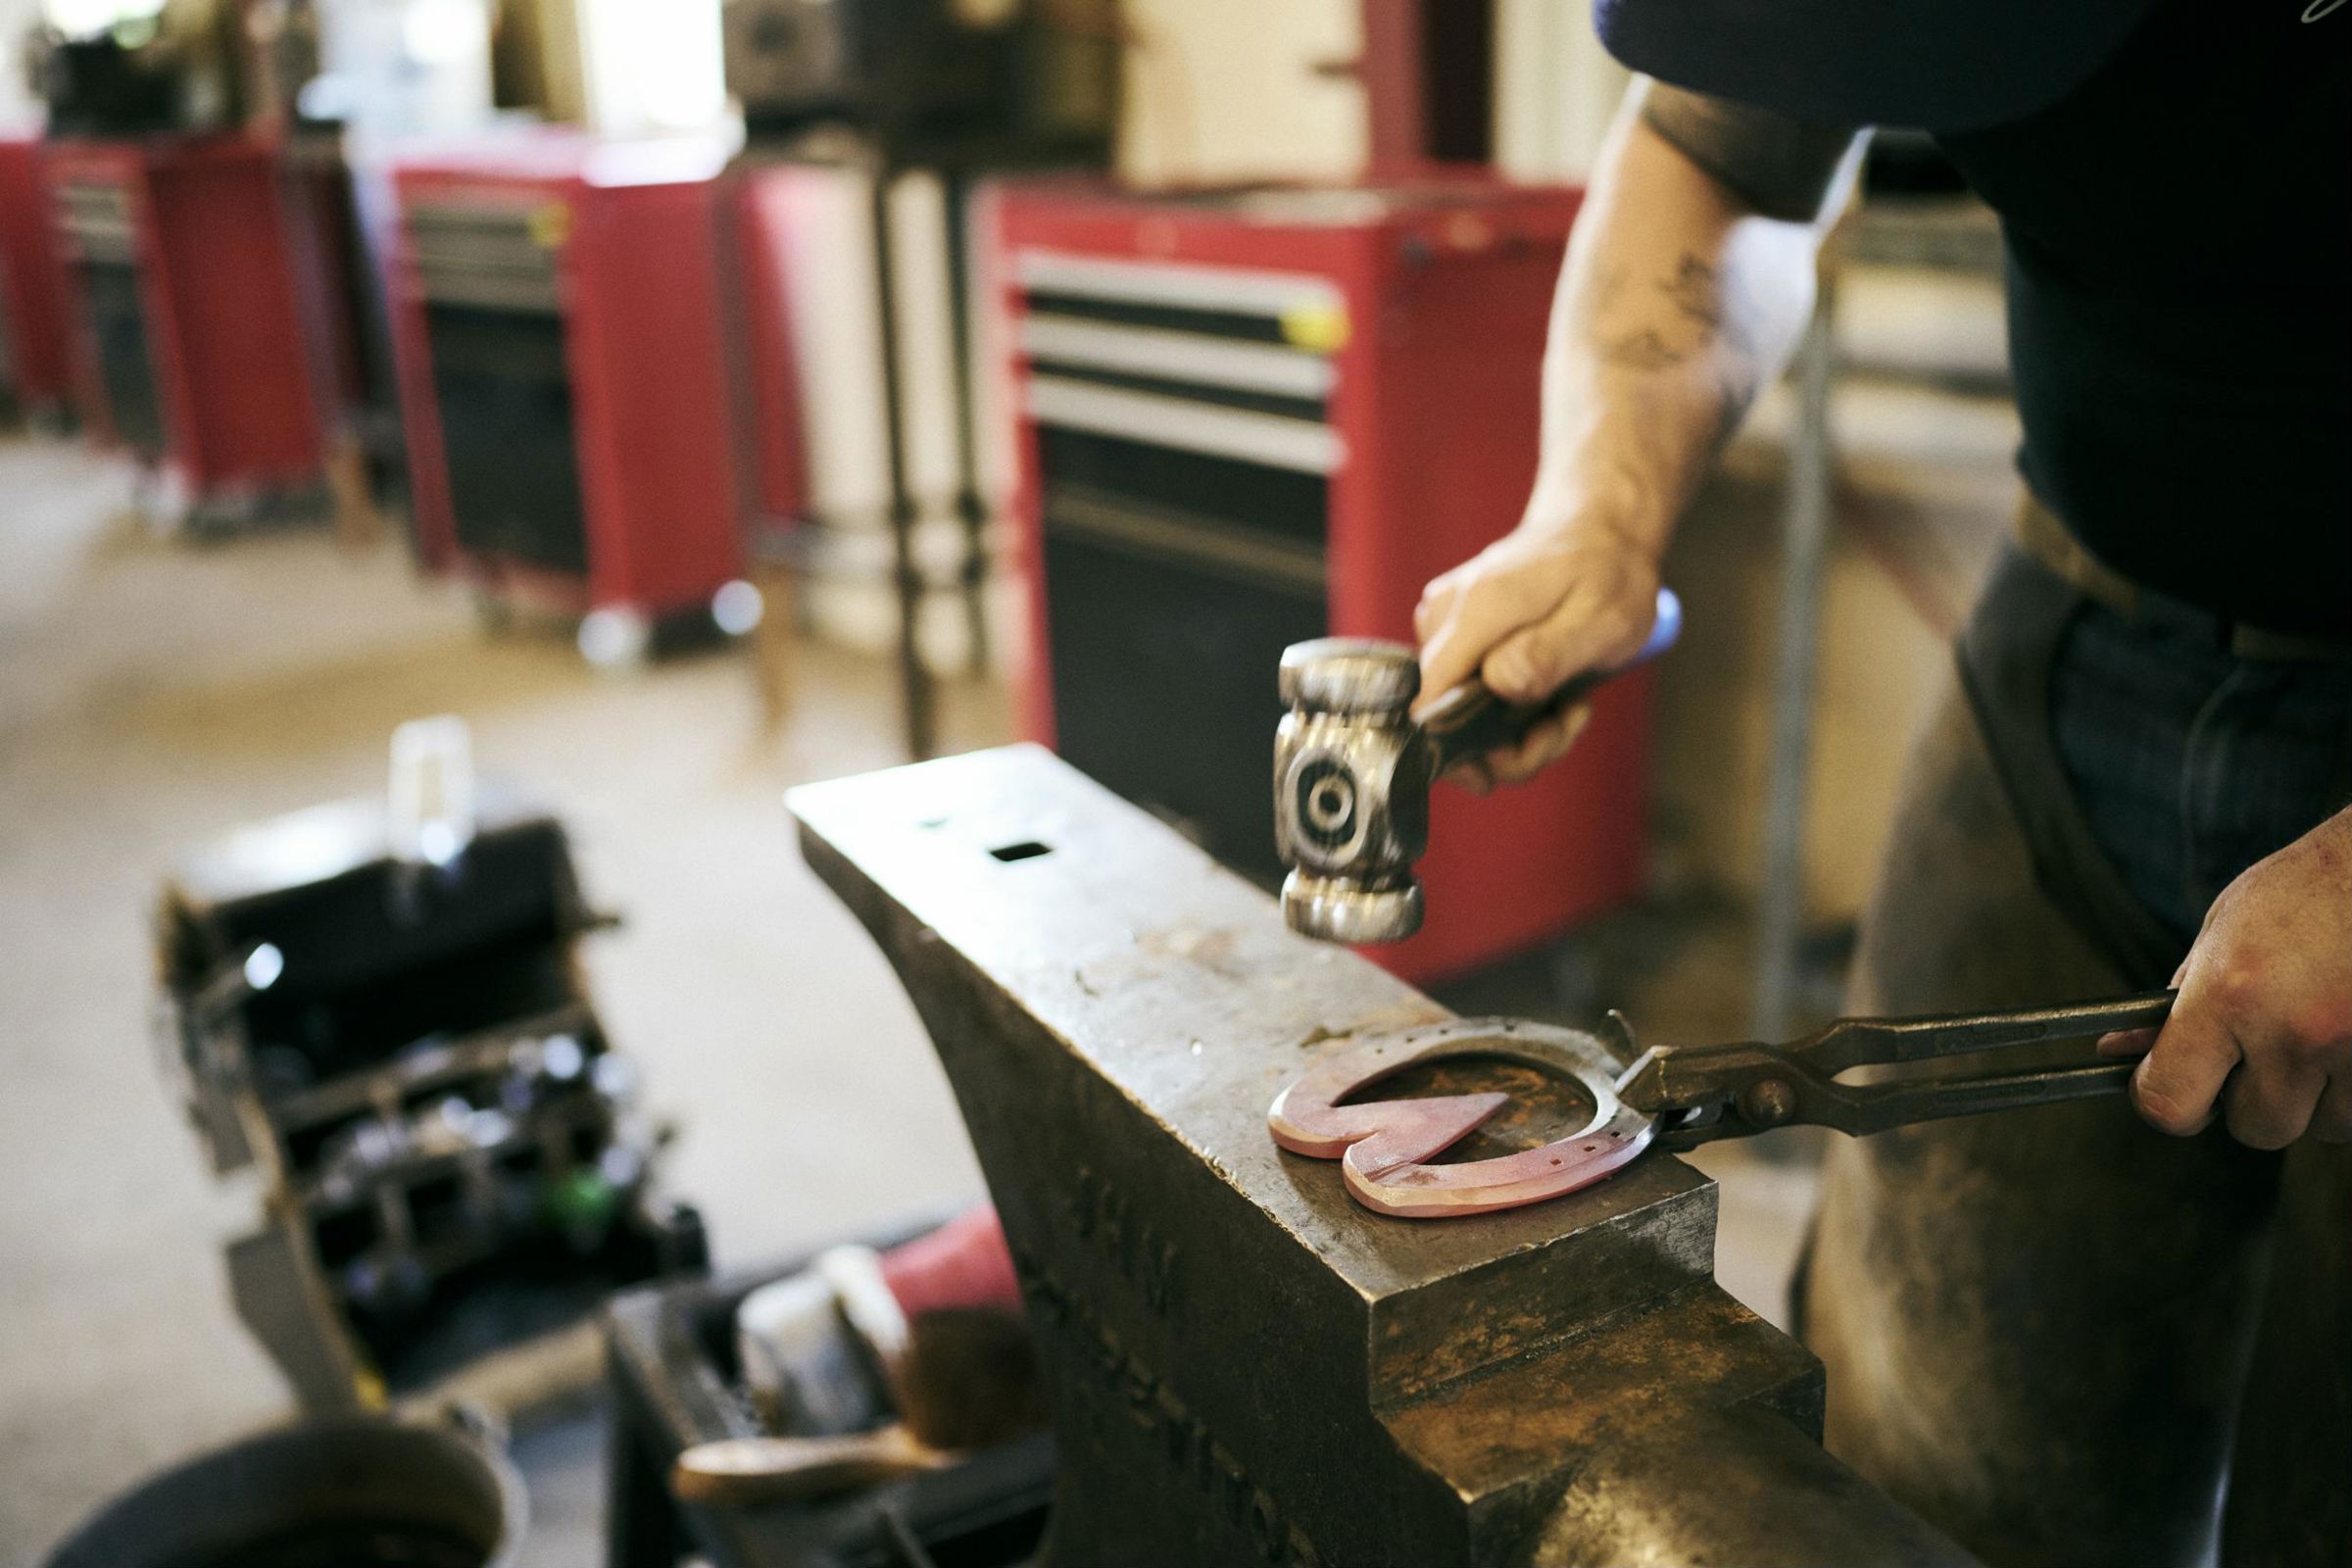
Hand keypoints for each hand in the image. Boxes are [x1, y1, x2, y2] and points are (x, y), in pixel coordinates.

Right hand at [1412, 520, 1662, 792]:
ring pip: (1455, 710)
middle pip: (1443, 714)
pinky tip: (1550, 694)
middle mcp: (1445, 615)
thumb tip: (1497, 685)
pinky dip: (1507, 710)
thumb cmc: (1609, 573)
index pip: (1431, 699)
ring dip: (1513, 731)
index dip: (1465, 750)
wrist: (1599, 529)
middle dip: (1507, 745)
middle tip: (1568, 724)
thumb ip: (1548, 653)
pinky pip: (1463, 692)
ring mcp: (1442, 622)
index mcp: (1477, 609)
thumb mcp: (1603, 619)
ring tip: (1568, 706)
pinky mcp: (1450, 632)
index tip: (1522, 756)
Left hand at [2098, 808, 2351, 1147]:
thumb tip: (2117, 1053)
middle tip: (2263, 1050)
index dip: (2163, 1103)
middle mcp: (2295, 1031)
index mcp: (2231, 993)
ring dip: (2314, 1099)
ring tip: (2320, 1033)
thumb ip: (2178, 1001)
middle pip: (2254, 1128)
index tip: (2169, 1086)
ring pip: (2319, 1129)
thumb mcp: (2223, 931)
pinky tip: (2350, 1039)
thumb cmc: (2307, 892)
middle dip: (2251, 1099)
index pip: (2170, 1100)